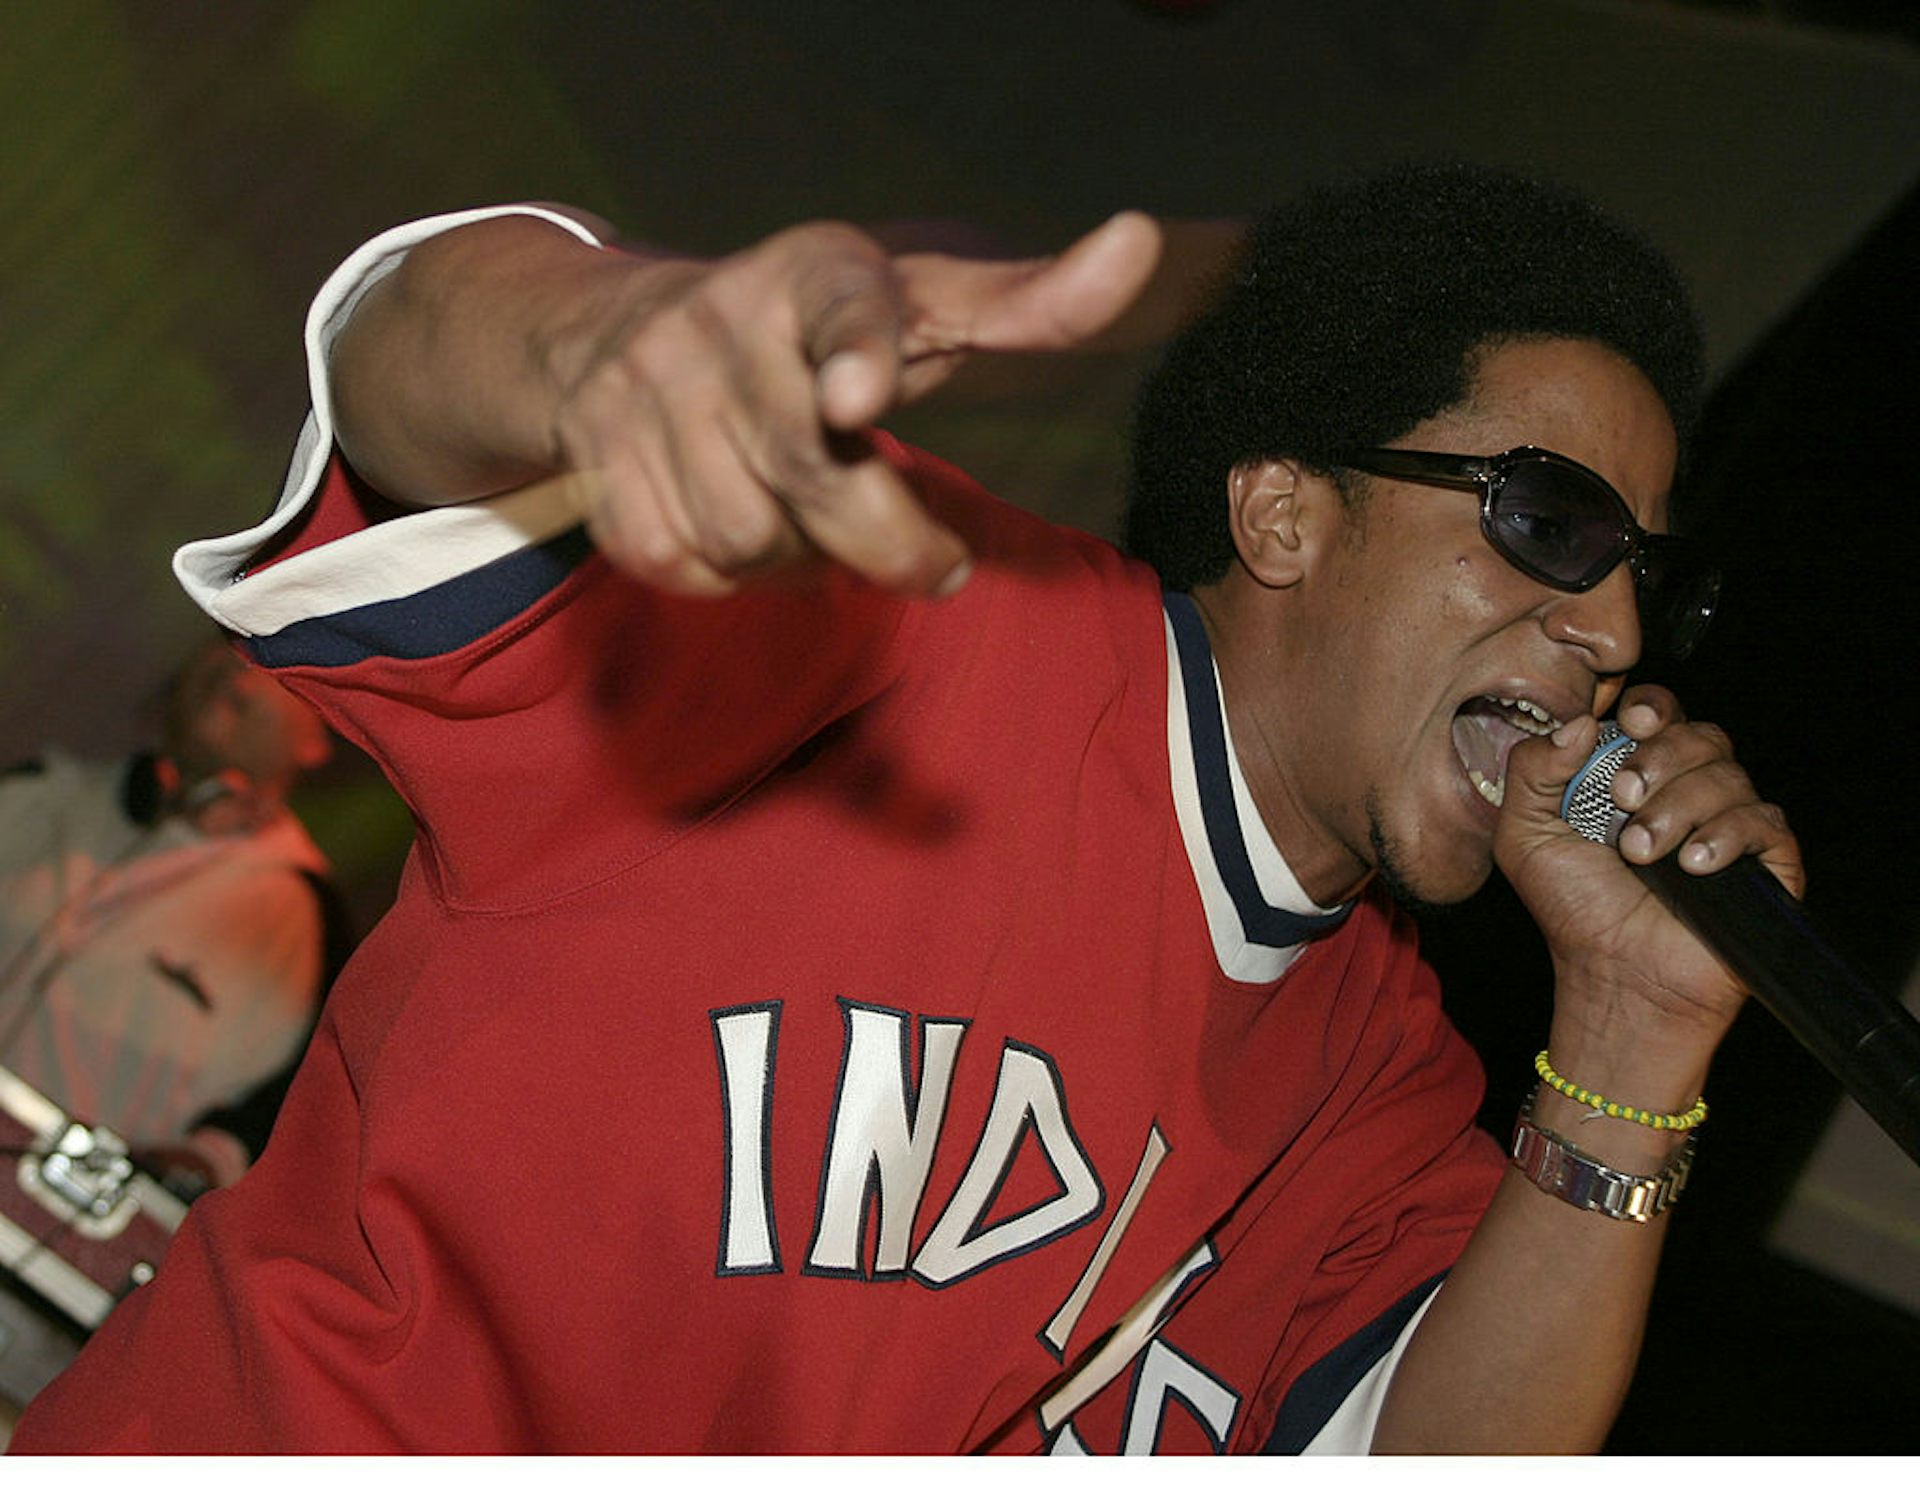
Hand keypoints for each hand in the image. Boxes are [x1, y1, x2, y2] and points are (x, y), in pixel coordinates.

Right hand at [549, 214, 1162, 596]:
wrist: (620, 331)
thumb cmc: (816, 329)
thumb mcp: (919, 301)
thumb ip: (1027, 301)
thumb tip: (1137, 242)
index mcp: (816, 271)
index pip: (844, 306)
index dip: (857, 349)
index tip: (862, 396)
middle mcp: (723, 319)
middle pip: (815, 476)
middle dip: (890, 545)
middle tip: (941, 569)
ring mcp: (648, 390)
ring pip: (750, 538)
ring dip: (800, 557)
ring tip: (811, 515)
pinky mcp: (599, 459)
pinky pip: (682, 564)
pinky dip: (727, 575)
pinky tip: (744, 527)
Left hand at [1495, 688, 1803, 1067]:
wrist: (1614, 975)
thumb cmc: (1573, 907)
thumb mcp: (1524, 833)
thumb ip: (1532, 769)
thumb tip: (1579, 723)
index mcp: (1634, 773)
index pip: (1660, 714)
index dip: (1652, 709)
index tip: (1631, 725)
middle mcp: (1687, 790)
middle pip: (1699, 734)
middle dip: (1658, 760)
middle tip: (1623, 802)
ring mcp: (1728, 824)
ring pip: (1729, 775)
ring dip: (1677, 809)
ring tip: (1641, 854)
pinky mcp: (1766, 862)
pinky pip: (1764, 821)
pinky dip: (1724, 836)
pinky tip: (1691, 866)